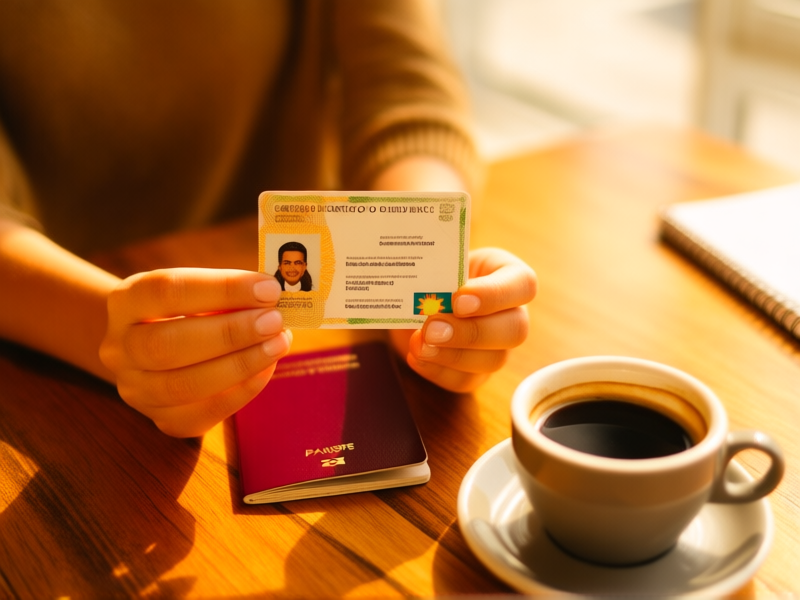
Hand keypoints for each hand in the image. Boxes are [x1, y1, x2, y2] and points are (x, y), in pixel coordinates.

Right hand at [100, 268, 291, 436]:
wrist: (155, 350)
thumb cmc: (188, 311)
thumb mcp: (198, 291)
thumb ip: (229, 294)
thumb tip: (272, 297)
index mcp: (126, 300)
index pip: (167, 291)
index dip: (222, 289)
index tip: (268, 288)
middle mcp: (119, 348)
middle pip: (167, 344)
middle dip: (229, 333)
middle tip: (274, 320)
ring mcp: (136, 389)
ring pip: (183, 385)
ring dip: (240, 364)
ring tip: (278, 343)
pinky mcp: (161, 420)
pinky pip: (202, 413)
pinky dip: (241, 391)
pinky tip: (266, 369)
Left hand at [391, 248, 535, 391]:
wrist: (418, 296)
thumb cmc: (436, 271)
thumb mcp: (440, 261)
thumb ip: (440, 270)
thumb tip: (429, 286)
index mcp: (509, 276)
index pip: (523, 285)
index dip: (493, 295)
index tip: (458, 299)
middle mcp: (512, 313)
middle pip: (515, 330)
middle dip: (471, 332)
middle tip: (432, 328)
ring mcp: (498, 347)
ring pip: (494, 360)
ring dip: (453, 355)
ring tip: (420, 344)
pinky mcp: (476, 372)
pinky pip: (465, 380)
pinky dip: (438, 371)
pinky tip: (417, 356)